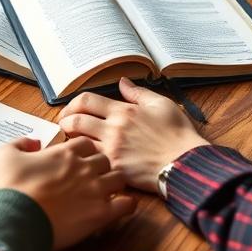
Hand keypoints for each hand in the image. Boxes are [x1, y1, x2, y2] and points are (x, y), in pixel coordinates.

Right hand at [0, 136, 135, 249]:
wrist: (14, 219)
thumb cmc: (9, 187)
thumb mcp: (4, 155)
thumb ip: (20, 143)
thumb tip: (33, 142)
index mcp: (64, 152)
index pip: (86, 143)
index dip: (83, 151)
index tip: (77, 159)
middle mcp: (84, 167)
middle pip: (105, 159)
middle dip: (100, 166)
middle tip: (90, 177)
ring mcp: (95, 190)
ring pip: (119, 178)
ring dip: (113, 183)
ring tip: (105, 192)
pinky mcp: (100, 214)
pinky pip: (127, 205)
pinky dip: (127, 205)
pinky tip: (119, 207)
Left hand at [59, 78, 208, 192]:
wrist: (186, 164)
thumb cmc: (177, 135)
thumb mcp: (161, 104)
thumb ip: (138, 93)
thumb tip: (122, 82)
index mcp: (123, 111)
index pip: (85, 100)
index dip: (72, 104)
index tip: (70, 109)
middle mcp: (113, 129)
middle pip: (75, 120)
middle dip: (65, 121)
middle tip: (65, 125)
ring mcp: (112, 150)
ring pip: (78, 142)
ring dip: (71, 140)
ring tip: (72, 141)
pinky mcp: (115, 168)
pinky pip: (91, 160)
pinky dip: (85, 158)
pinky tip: (85, 158)